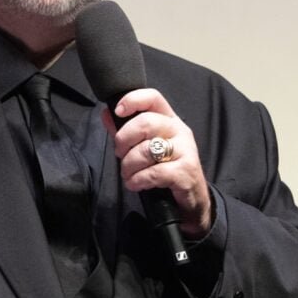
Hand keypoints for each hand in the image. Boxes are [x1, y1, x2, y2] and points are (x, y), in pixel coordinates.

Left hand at [103, 88, 211, 238]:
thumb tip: (106, 113)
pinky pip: (154, 172)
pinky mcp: (186, 171)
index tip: (117, 111)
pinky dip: (138, 180)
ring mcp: (186, 150)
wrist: (191, 199)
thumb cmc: (165, 169)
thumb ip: (125, 130)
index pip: (153, 98)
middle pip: (146, 122)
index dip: (132, 100)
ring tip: (128, 175)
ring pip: (146, 150)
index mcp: (169, 120)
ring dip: (129, 166)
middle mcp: (179, 130)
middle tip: (120, 154)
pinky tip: (136, 184)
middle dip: (124, 140)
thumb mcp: (144, 147)